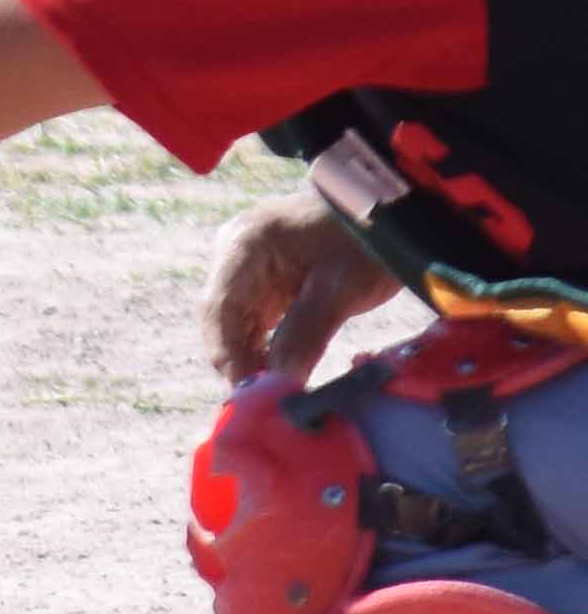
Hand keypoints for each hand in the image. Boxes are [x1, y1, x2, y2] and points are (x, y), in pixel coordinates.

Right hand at [206, 187, 399, 387]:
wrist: (393, 208)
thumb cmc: (367, 240)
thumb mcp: (340, 290)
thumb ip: (303, 336)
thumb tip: (279, 385)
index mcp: (243, 246)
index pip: (219, 311)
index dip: (229, 358)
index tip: (251, 398)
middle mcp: (233, 253)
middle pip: (222, 319)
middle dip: (240, 362)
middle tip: (265, 405)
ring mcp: (247, 263)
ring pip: (236, 322)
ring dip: (252, 357)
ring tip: (275, 395)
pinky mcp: (267, 275)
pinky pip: (256, 317)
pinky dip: (265, 346)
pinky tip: (281, 371)